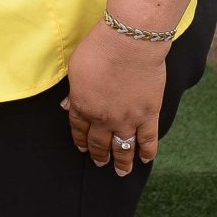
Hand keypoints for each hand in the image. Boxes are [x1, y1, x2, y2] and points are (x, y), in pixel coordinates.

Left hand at [61, 23, 170, 176]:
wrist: (129, 44)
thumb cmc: (99, 49)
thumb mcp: (75, 68)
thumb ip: (73, 91)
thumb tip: (67, 106)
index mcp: (83, 106)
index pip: (79, 129)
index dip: (81, 140)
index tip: (82, 148)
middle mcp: (103, 118)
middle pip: (100, 143)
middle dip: (99, 155)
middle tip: (99, 163)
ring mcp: (127, 119)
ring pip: (123, 148)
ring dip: (122, 162)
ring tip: (121, 172)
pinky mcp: (149, 114)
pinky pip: (148, 140)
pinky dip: (147, 152)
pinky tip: (145, 159)